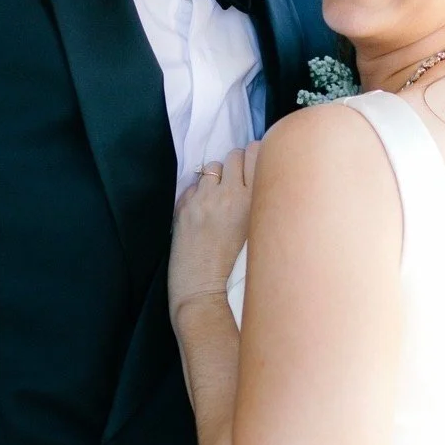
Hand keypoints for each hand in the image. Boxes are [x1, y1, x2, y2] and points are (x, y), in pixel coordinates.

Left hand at [168, 143, 259, 328]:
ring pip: (213, 166)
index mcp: (255, 203)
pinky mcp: (185, 207)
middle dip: (236, 165)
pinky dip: (199, 193)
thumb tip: (256, 176)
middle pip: (235, 154)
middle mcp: (231, 196)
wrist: (203, 291)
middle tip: (237, 183)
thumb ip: (260, 203)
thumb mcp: (259, 233)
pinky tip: (203, 213)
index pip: (257, 153)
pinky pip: (194, 184)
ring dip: (216, 177)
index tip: (255, 167)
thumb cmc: (236, 271)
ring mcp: (205, 200)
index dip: (256, 157)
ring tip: (219, 199)